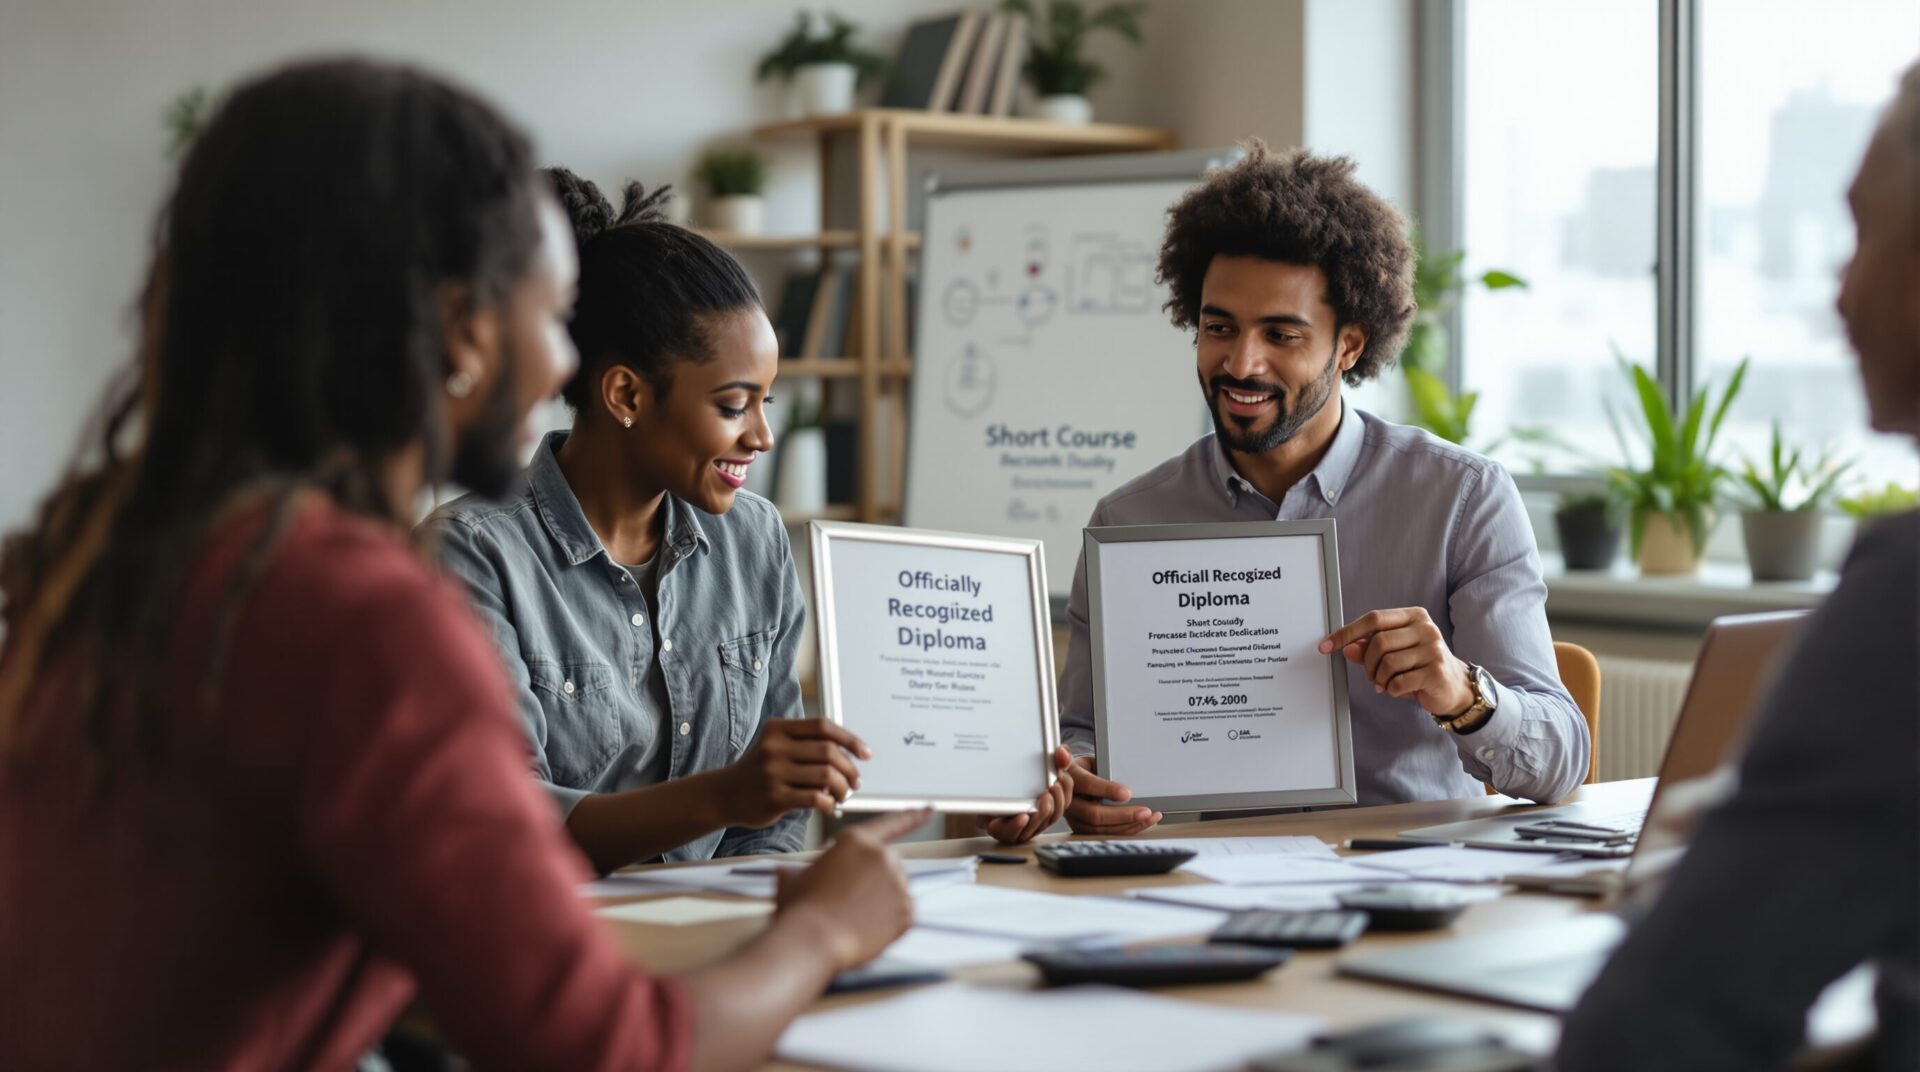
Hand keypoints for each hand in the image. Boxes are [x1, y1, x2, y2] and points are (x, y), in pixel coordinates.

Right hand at [719, 718, 869, 827]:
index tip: (866, 754)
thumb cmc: (759, 771)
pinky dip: (829, 803)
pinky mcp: (774, 796)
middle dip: (850, 769)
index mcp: (778, 728)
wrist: (724, 794)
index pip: (823, 726)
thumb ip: (807, 745)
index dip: (850, 739)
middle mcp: (775, 747)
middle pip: (829, 751)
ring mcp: (773, 772)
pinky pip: (816, 798)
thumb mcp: (776, 746)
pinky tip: (828, 806)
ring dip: (843, 788)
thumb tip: (850, 754)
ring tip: (842, 795)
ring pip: (826, 776)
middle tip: (855, 782)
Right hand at [773, 809, 928, 969]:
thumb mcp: (792, 879)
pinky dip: (888, 923)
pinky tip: (866, 928)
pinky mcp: (907, 910)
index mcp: (856, 841)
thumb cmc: (799, 909)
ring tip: (853, 917)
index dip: (911, 816)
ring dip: (880, 901)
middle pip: (887, 865)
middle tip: (848, 902)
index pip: (891, 823)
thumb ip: (798, 871)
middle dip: (874, 881)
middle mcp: (882, 856)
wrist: (811, 941)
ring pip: (894, 890)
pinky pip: (901, 915)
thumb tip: (784, 873)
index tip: (929, 809)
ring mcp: (897, 883)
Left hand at [977, 747, 1074, 843]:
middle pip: (1055, 814)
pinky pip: (1013, 834)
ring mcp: (1023, 828)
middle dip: (1058, 801)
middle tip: (1053, 787)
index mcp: (1048, 804)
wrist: (983, 798)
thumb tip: (1061, 752)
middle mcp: (1038, 819)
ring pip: (1038, 825)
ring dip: (1043, 812)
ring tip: (1044, 799)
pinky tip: (1023, 816)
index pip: (1064, 799)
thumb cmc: (1011, 784)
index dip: (1066, 790)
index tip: (1061, 777)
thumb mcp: (1033, 768)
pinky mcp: (1005, 833)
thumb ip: (1050, 760)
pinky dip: (1018, 825)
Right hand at [1063, 755, 1160, 834]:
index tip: (1127, 793)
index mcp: (1069, 776)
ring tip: (1149, 818)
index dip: (1107, 789)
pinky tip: (1140, 824)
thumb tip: (1123, 778)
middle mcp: (1066, 800)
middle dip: (1123, 815)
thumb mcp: (1093, 761)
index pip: (1087, 784)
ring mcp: (1072, 817)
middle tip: (1145, 811)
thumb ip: (1104, 768)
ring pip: (1099, 829)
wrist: (1071, 779)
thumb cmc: (1086, 769)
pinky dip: (1124, 830)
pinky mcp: (1080, 828)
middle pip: (1093, 814)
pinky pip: (1103, 835)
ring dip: (1128, 826)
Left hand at [1320, 606, 1473, 716]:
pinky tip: (1398, 690)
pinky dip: (1391, 690)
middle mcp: (1426, 628)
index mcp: (1414, 616)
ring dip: (1380, 679)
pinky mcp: (1436, 671)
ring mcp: (1433, 649)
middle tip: (1372, 676)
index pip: (1373, 619)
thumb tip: (1347, 648)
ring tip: (1386, 683)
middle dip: (1368, 664)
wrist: (1455, 686)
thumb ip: (1369, 649)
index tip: (1325, 646)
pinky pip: (1399, 682)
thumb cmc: (1420, 666)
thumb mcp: (1394, 654)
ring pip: (1388, 663)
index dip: (1346, 633)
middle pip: (1379, 642)